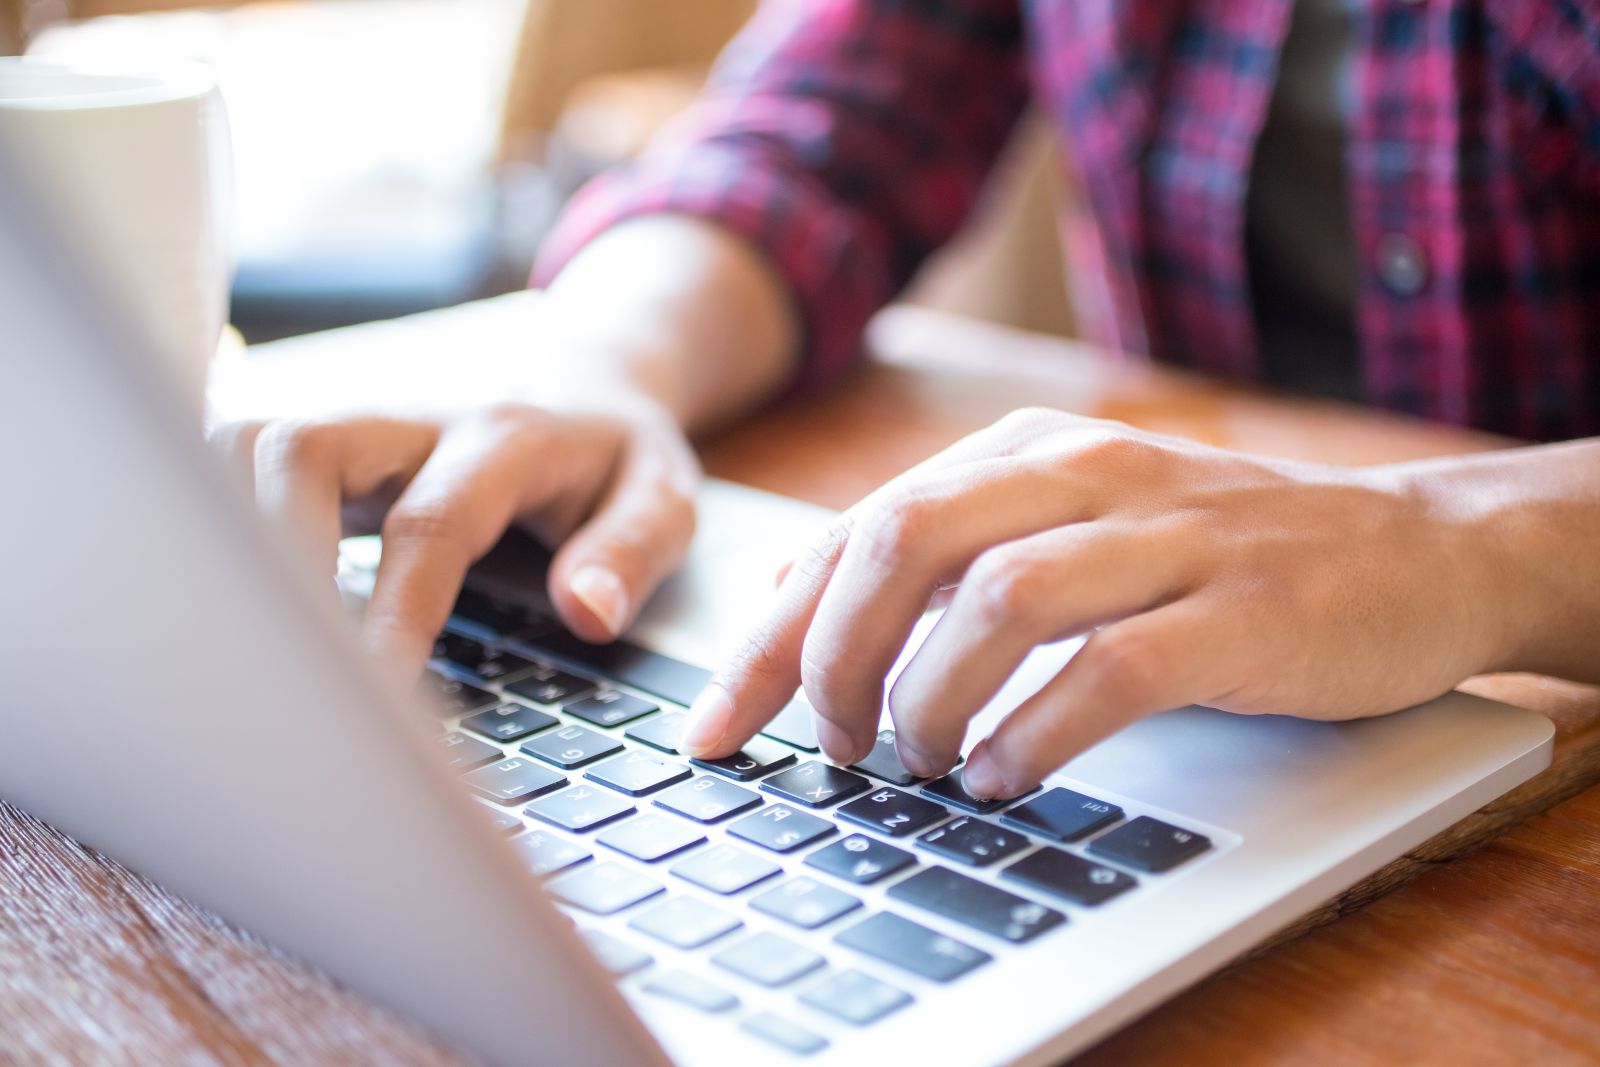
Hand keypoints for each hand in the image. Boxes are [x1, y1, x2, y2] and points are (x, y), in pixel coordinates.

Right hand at [210, 393, 698, 674]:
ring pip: (253, 442)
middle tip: (278, 662)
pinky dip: (215, 513)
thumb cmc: (618, 459)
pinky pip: (243, 458)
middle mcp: (418, 423)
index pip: (433, 524)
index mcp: (507, 441)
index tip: (376, 694)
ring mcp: (363, 429)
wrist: (586, 384)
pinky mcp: (330, 447)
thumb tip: (588, 612)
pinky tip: (219, 592)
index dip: (396, 611)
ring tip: (234, 634)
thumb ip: (633, 550)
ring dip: (228, 524)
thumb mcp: (665, 499)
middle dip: (275, 548)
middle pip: (305, 449)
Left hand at [680, 408, 1509, 798]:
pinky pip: (1111, 666)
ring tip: (919, 762)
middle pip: (903, 541)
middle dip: (831, 655)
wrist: (1417, 548)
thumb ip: (940, 553)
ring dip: (930, 697)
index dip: (772, 633)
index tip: (721, 724)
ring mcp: (1169, 537)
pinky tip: (1009, 774)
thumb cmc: (1216, 554)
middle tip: (828, 744)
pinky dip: (1039, 730)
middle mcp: (1085, 475)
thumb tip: (794, 602)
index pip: (859, 529)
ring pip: (998, 598)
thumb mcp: (1064, 524)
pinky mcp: (1243, 609)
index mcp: (1026, 452)